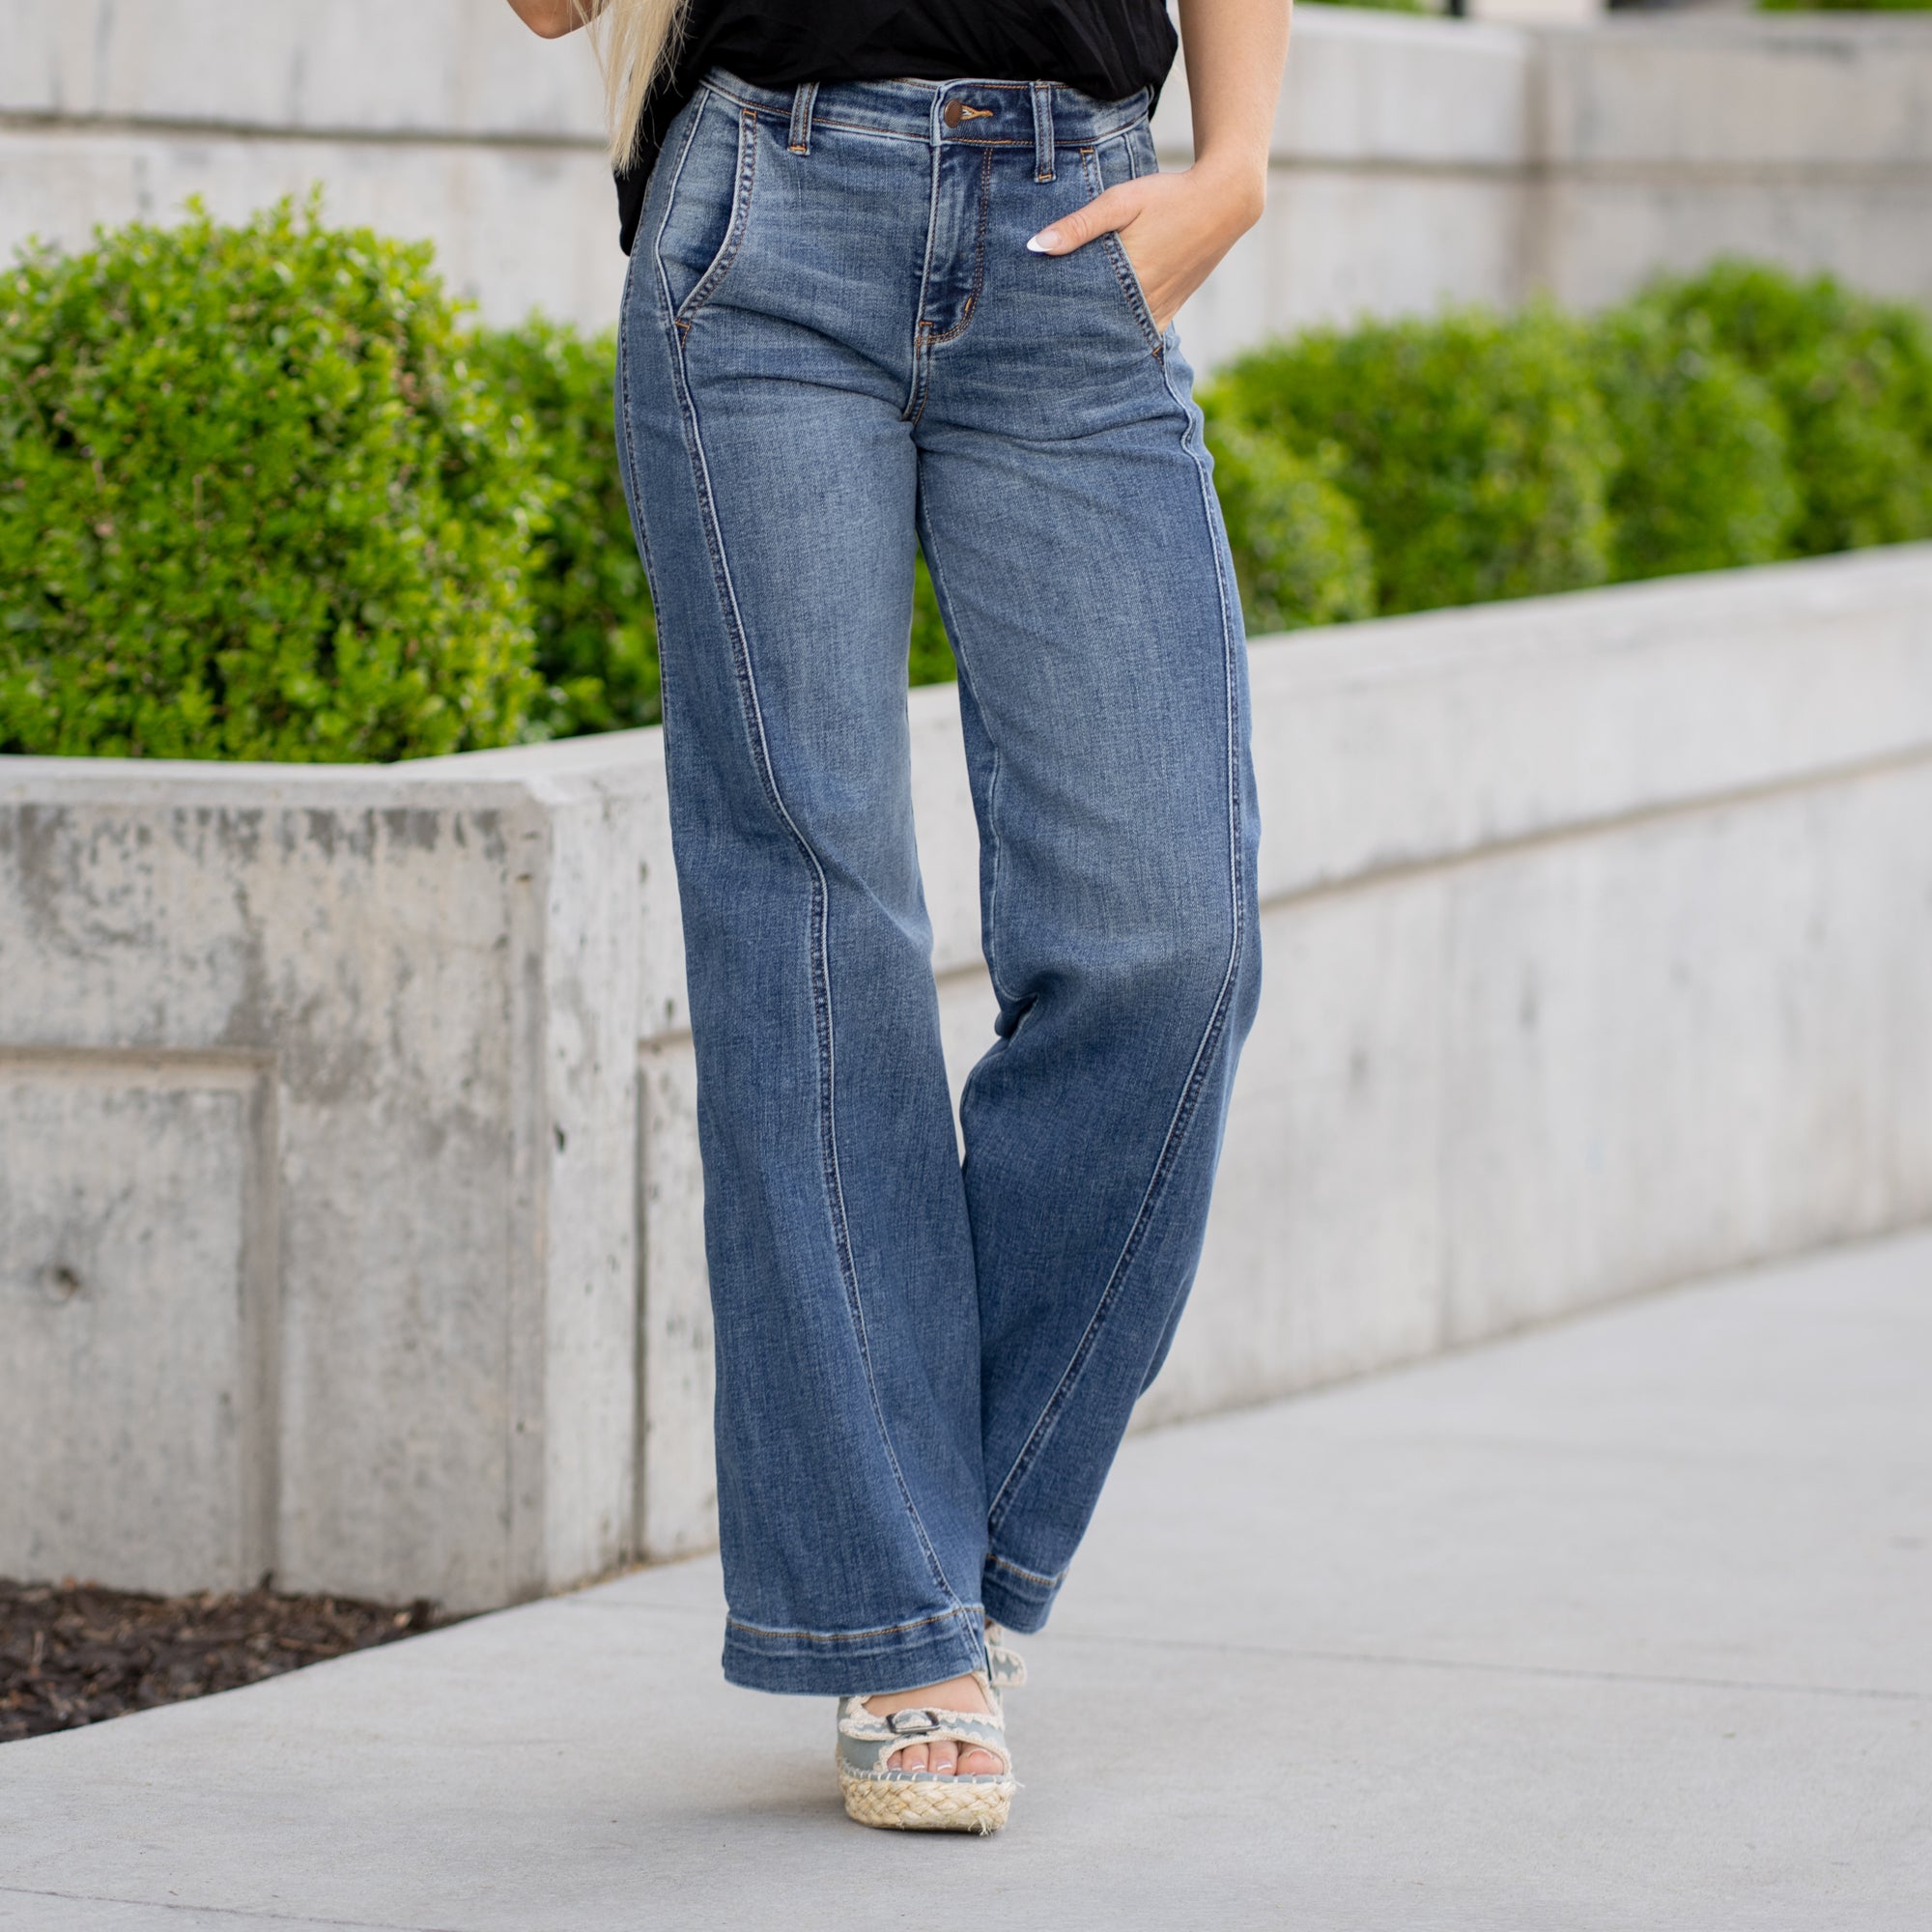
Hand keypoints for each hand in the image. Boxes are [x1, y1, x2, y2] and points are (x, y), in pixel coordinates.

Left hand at [1026, 160, 1264, 334]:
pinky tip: (1104, 339)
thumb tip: (1036, 246)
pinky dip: (1124, 337)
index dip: (1058, 325)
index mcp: (1130, 279)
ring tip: (1066, 346)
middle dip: (1073, 337)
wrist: (1225, 200)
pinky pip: (1143, 333)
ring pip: (1122, 336)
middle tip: (1041, 345)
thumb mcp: (1121, 202)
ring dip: (1098, 339)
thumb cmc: (1169, 196)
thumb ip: (1079, 225)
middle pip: (1100, 331)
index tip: (1033, 330)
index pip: (1083, 314)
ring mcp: (1163, 308)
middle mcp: (1147, 302)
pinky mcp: (1173, 306)